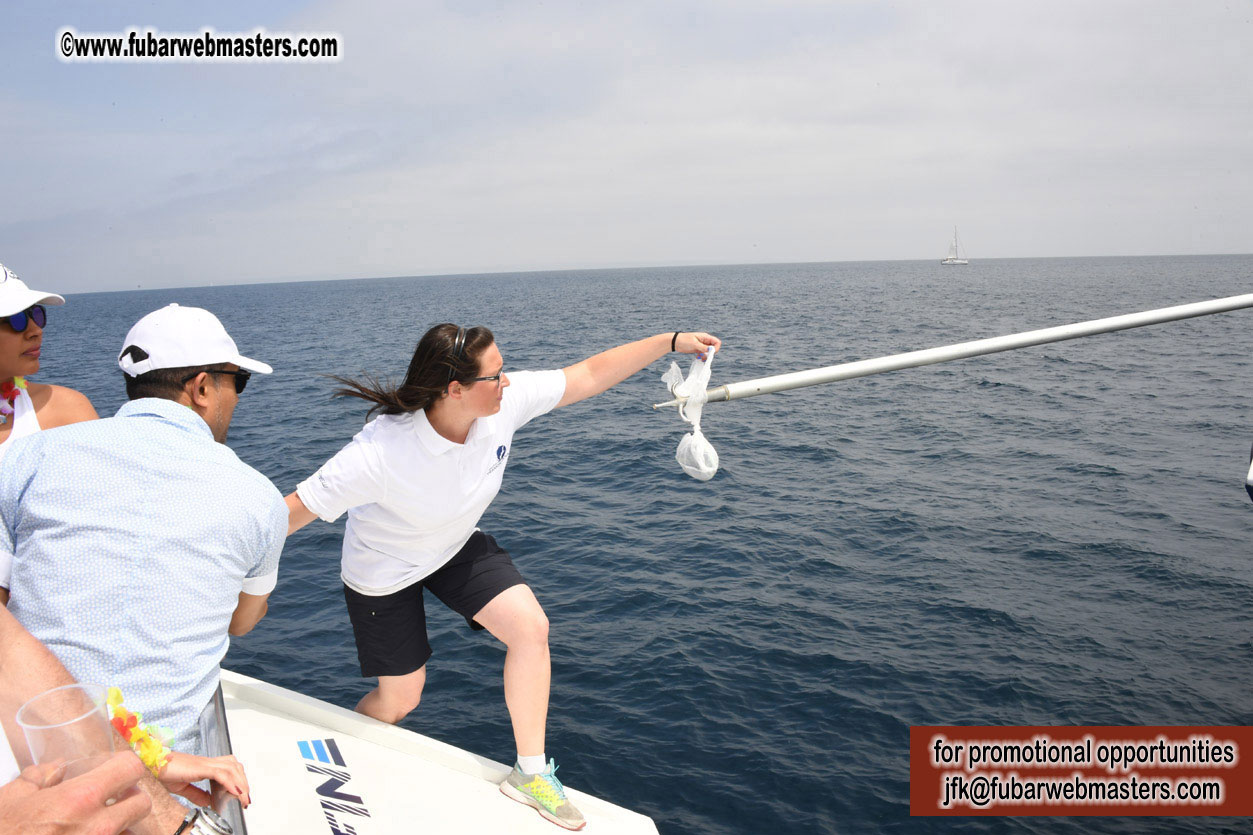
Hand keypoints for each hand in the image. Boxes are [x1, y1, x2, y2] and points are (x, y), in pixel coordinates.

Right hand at [0, 751, 150, 834]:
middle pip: (142, 803)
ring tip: (94, 822)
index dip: (125, 766)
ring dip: (120, 824)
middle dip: (131, 797)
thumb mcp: (13, 798)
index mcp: (79, 798)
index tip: (117, 768)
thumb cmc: (2, 831)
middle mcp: (96, 827)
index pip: (131, 769)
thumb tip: (56, 768)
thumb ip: (40, 777)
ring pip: (129, 831)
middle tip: (113, 798)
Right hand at [159, 752, 250, 807]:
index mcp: (205, 766)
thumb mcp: (183, 788)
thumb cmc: (164, 772)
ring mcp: (205, 763)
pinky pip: (221, 773)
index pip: (230, 769)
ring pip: (232, 769)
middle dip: (243, 783)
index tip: (242, 795)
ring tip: (243, 798)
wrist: (152, 765)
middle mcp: (208, 762)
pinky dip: (230, 782)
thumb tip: (208, 802)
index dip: (239, 780)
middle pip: (235, 767)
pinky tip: (235, 792)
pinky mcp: (201, 767)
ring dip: (240, 784)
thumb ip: (197, 794)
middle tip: (246, 799)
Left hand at [674, 332, 721, 359]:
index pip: (716, 342)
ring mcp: (702, 346)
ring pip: (709, 352)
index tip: (711, 353)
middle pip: (714, 348)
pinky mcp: (698, 350)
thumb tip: (710, 350)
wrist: (675, 342)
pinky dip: (702, 357)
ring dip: (706, 356)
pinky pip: (704, 354)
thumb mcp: (694, 344)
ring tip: (700, 357)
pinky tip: (698, 357)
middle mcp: (705, 341)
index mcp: (705, 337)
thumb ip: (703, 347)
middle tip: (704, 355)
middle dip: (711, 353)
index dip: (716, 348)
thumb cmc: (684, 340)